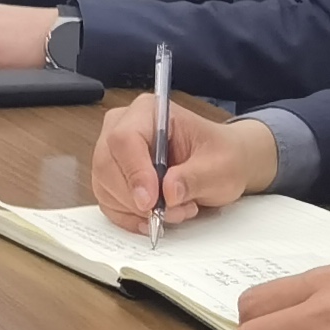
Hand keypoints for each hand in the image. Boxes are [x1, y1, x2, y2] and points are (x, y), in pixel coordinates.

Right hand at [93, 101, 272, 227]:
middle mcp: (124, 127)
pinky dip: (130, 216)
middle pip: (107, 164)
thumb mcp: (220, 167)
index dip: (134, 172)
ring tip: (174, 210)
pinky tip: (155, 217)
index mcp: (150, 111)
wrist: (224, 164)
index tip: (151, 201)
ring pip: (104, 187)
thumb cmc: (222, 156)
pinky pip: (108, 202)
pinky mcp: (112, 177)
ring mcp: (114, 153)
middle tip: (166, 212)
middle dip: (135, 198)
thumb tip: (168, 191)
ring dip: (136, 210)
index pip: (125, 139)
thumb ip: (194, 177)